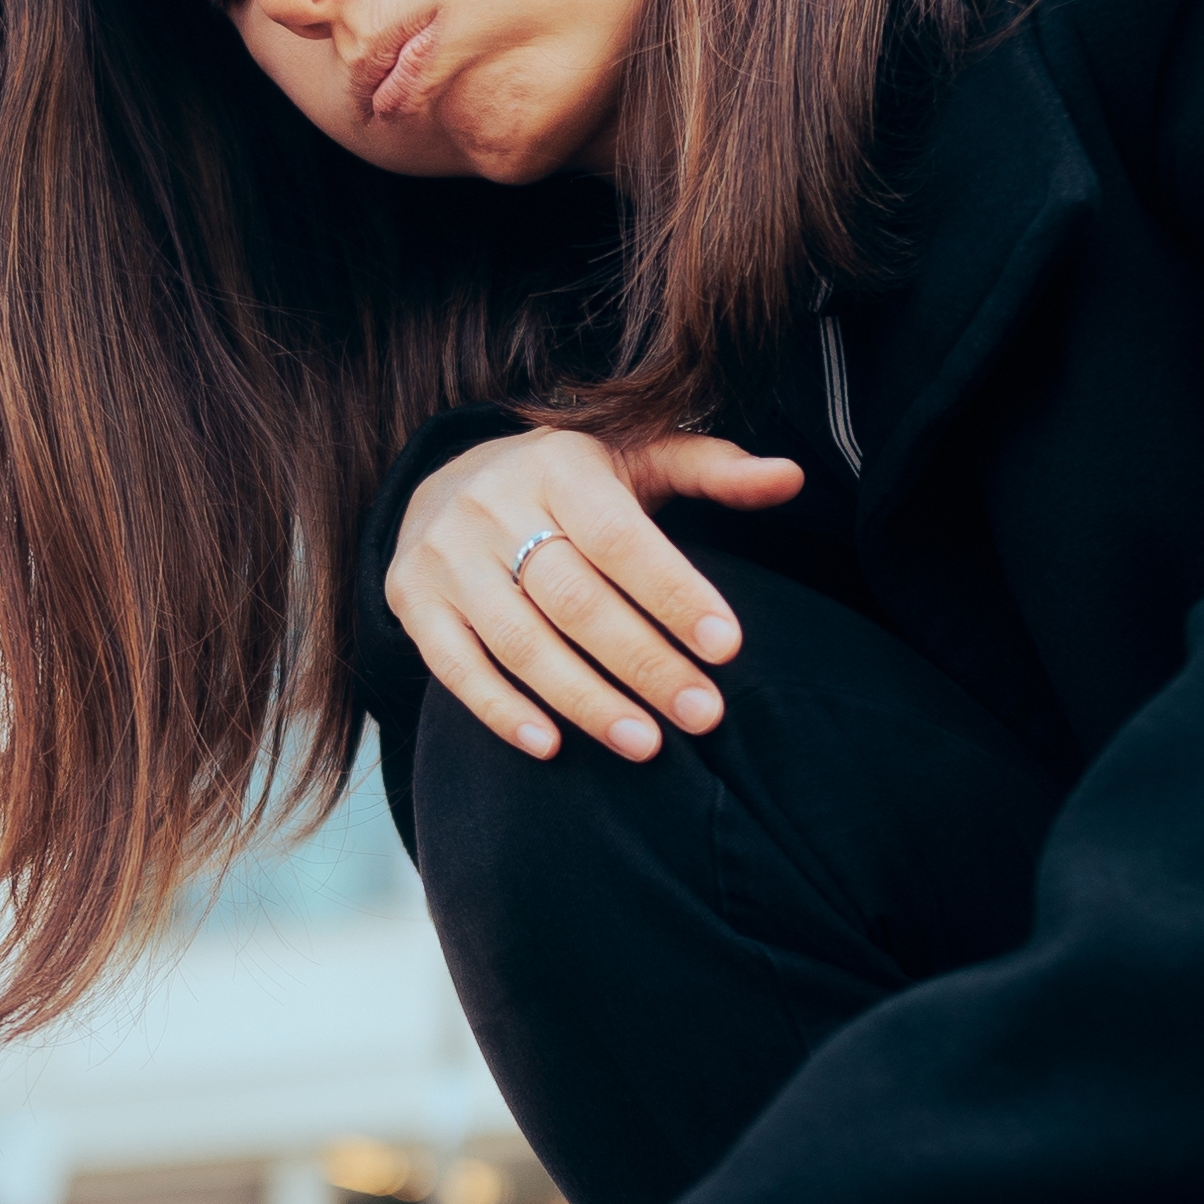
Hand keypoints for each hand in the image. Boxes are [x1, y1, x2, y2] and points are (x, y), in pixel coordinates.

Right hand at [391, 425, 800, 763]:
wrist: (441, 480)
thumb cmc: (566, 482)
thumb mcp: (633, 458)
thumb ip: (710, 469)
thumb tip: (791, 477)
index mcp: (559, 464)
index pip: (623, 538)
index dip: (675, 594)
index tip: (727, 647)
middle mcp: (493, 505)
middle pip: (575, 599)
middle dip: (644, 663)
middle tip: (703, 714)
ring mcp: (446, 556)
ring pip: (521, 642)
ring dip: (585, 700)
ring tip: (645, 744)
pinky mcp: (412, 601)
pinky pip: (455, 667)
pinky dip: (501, 710)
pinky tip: (550, 746)